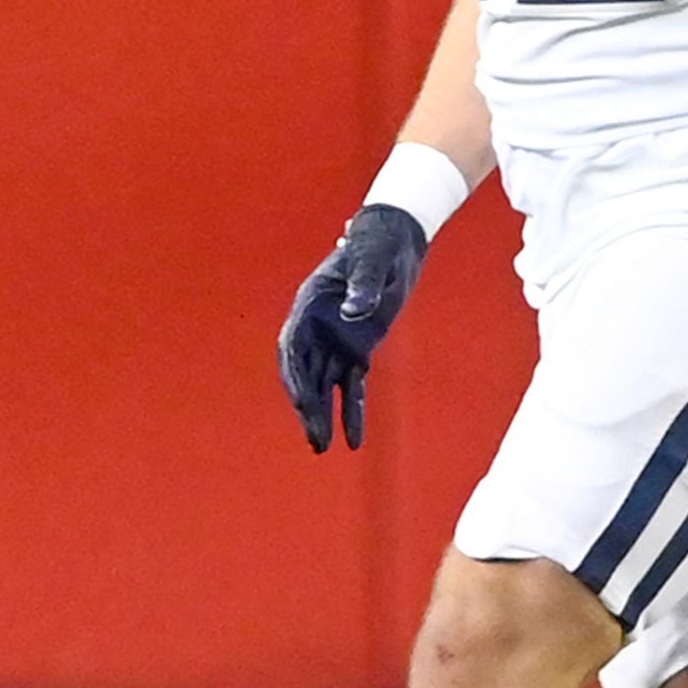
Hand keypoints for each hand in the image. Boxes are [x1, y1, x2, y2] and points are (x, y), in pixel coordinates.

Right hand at [277, 203, 429, 453]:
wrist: (394, 239)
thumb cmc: (379, 243)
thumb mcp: (374, 259)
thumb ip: (363, 284)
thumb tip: (352, 313)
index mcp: (310, 305)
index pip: (293, 348)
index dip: (294, 377)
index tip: (301, 404)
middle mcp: (316, 328)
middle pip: (305, 373)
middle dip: (308, 407)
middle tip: (315, 439)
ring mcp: (335, 341)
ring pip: (324, 386)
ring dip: (323, 416)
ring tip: (323, 448)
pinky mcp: (357, 351)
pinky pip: (351, 386)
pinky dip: (352, 411)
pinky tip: (354, 440)